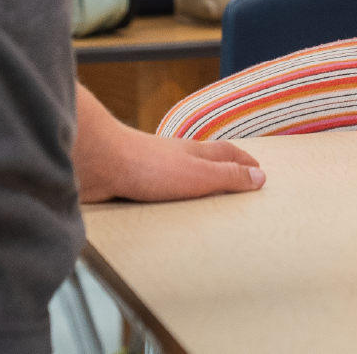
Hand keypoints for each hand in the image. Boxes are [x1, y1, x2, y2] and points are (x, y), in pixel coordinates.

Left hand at [74, 84, 265, 202]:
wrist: (97, 163)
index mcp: (196, 154)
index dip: (244, 161)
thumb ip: (228, 177)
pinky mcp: (131, 183)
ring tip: (206, 191)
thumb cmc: (146, 166)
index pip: (227, 154)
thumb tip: (260, 177)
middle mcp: (175, 157)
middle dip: (223, 166)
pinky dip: (170, 193)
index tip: (258, 168)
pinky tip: (165, 203)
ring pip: (181, 173)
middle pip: (206, 159)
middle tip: (238, 175)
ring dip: (195, 179)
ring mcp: (152, 169)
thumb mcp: (199, 175)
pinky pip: (158, 189)